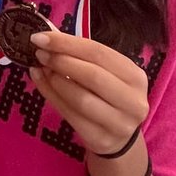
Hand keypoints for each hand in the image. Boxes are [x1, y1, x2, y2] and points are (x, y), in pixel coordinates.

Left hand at [28, 30, 148, 155]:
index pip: (99, 53)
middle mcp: (133, 101)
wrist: (118, 139)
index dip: (67, 43)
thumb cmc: (107, 97)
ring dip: (55, 80)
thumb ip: (80, 55)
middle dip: (61, 61)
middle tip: (39, 54)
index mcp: (135, 76)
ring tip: (41, 69)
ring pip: (80, 98)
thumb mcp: (104, 73)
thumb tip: (47, 35)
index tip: (41, 37)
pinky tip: (41, 83)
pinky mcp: (101, 140)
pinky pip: (70, 115)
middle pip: (92, 75)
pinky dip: (51, 96)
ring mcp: (119, 124)